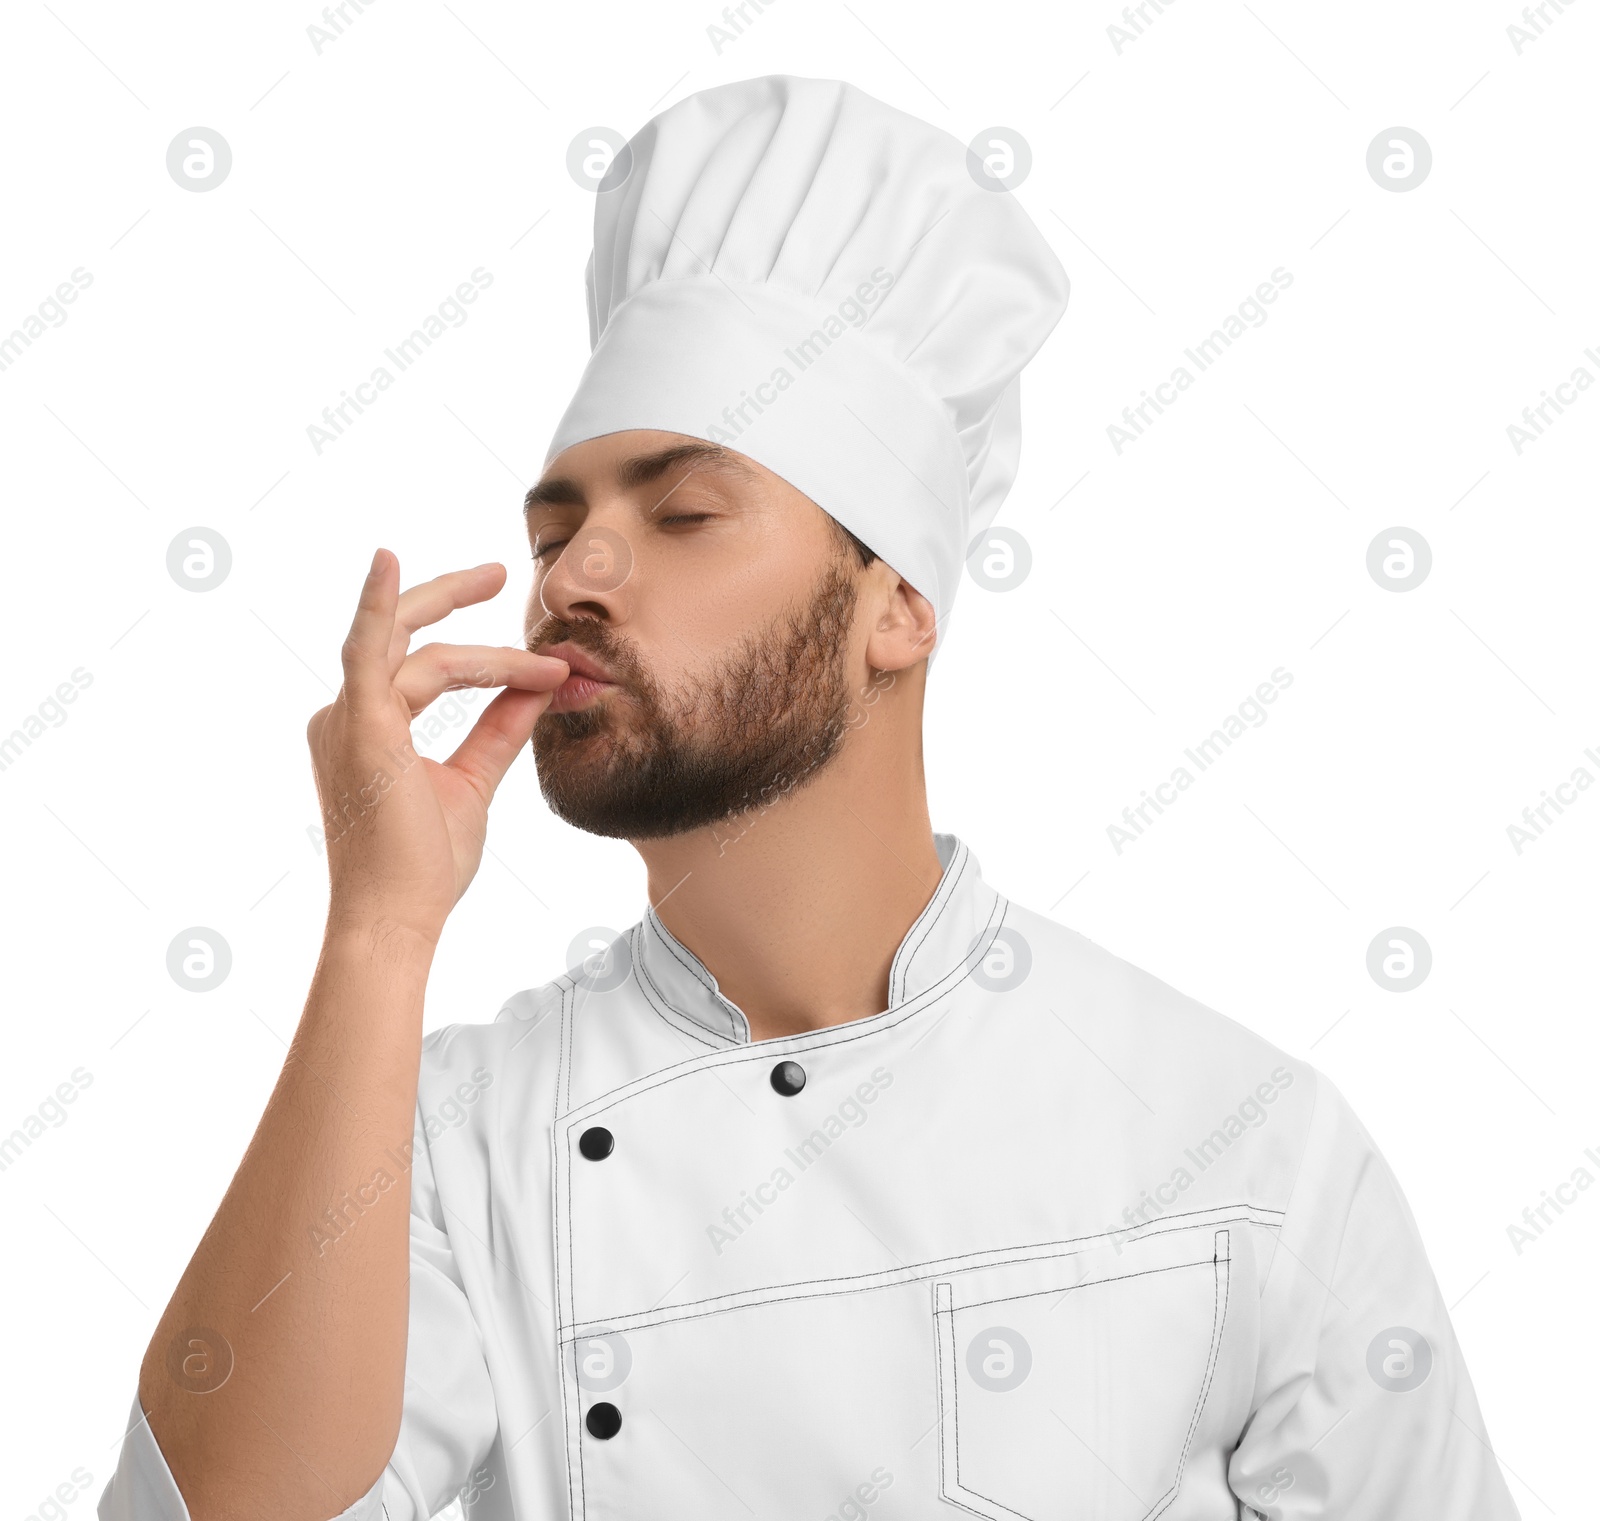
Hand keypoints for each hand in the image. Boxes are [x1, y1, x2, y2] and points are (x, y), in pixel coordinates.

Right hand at [305, 550, 568, 944]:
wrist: (397, 917)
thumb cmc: (424, 863)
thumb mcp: (471, 780)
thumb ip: (498, 730)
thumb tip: (538, 686)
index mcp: (369, 725)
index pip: (427, 667)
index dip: (487, 660)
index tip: (544, 664)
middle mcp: (347, 713)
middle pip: (403, 635)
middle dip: (452, 599)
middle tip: (501, 572)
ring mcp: (347, 717)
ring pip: (420, 653)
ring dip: (487, 654)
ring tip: (543, 659)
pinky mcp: (358, 726)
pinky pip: (366, 650)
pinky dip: (375, 603)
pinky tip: (388, 562)